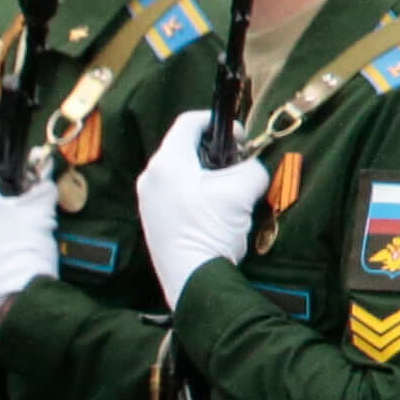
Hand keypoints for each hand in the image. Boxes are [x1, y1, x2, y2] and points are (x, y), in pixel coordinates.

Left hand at [135, 113, 271, 295]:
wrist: (193, 277)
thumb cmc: (211, 228)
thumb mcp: (243, 189)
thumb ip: (251, 167)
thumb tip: (250, 168)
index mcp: (166, 162)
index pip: (188, 122)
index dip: (218, 122)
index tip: (240, 137)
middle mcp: (151, 177)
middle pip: (186, 148)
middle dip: (217, 152)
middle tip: (239, 164)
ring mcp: (148, 200)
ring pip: (183, 173)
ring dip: (210, 175)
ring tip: (233, 191)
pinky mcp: (154, 220)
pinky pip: (178, 194)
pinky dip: (199, 194)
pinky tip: (218, 212)